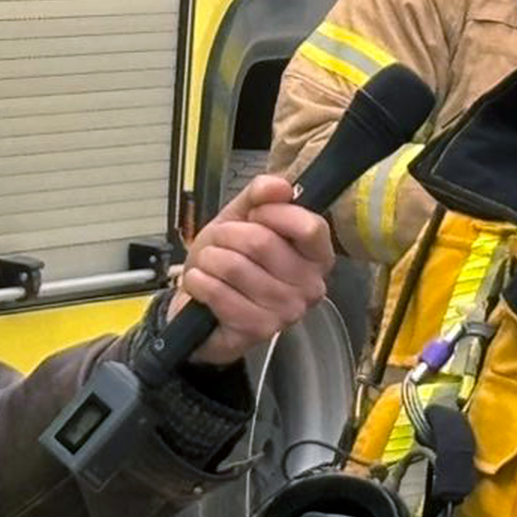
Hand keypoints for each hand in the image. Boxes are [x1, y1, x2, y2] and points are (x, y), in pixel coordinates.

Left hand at [168, 175, 334, 364]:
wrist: (202, 303)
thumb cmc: (229, 260)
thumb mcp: (240, 218)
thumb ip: (260, 195)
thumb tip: (280, 185)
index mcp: (317, 256)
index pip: (310, 227)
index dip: (273, 212)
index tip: (255, 213)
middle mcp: (311, 286)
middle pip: (263, 242)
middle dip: (228, 234)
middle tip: (220, 241)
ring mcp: (287, 312)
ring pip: (235, 266)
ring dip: (210, 258)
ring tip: (209, 263)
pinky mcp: (258, 330)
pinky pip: (219, 293)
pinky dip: (199, 281)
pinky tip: (200, 282)